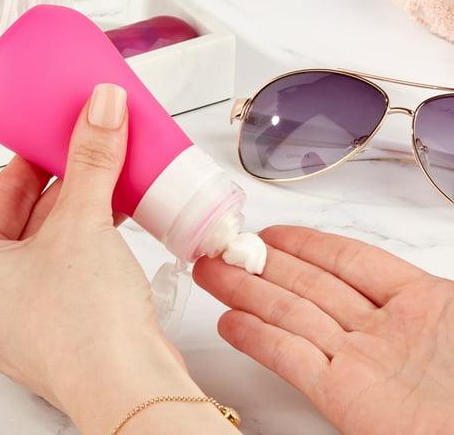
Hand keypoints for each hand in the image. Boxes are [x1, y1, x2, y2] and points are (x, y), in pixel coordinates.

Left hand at [0, 84, 203, 433]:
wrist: (130, 387)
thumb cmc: (86, 322)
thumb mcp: (84, 222)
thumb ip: (93, 158)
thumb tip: (102, 105)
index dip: (29, 159)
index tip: (53, 136)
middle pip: (27, 220)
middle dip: (64, 184)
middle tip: (89, 151)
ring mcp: (24, 319)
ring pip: (51, 246)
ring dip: (82, 212)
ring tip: (109, 180)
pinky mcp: (59, 328)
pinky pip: (69, 269)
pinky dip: (90, 242)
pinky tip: (116, 221)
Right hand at [194, 225, 453, 434]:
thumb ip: (414, 282)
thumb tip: (388, 246)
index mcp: (420, 303)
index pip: (348, 260)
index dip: (306, 242)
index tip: (270, 231)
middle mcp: (382, 331)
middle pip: (309, 285)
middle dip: (261, 263)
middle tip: (222, 250)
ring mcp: (360, 364)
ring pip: (292, 317)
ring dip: (247, 294)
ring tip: (211, 275)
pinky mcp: (345, 401)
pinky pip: (293, 361)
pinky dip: (258, 340)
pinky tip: (230, 323)